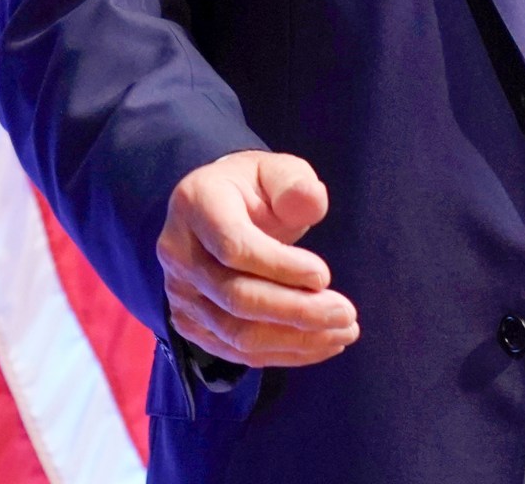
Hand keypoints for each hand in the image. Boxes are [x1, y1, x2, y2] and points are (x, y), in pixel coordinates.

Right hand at [159, 150, 359, 368]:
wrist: (219, 210)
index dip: (280, 267)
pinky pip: (236, 351)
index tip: (324, 276)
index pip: (234, 247)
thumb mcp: (277, 170)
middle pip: (236, 297)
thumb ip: (296, 184)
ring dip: (295, 339)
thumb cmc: (255, 188)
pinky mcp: (190, 323)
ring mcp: (179, 293)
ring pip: (236, 333)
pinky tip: (320, 344)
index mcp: (196, 204)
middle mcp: (178, 252)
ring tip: (344, 332)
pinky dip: (282, 353)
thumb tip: (310, 201)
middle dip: (297, 311)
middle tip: (346, 314)